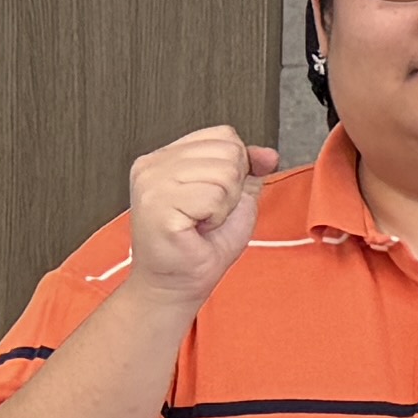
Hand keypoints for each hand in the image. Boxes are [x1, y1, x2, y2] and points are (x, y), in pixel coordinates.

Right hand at [124, 125, 278, 308]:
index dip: (236, 167)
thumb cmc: (202, 244)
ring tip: (202, 220)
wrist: (179, 282)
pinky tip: (197, 228)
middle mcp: (152, 166)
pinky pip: (214, 196)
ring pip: (224, 173)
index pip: (223, 135)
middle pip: (228, 151)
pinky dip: (216, 217)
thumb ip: (249, 169)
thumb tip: (267, 154)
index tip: (216, 195)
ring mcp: (151, 184)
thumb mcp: (235, 197)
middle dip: (231, 188)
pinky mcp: (157, 205)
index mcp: (165, 157)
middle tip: (208, 213)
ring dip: (224, 204)